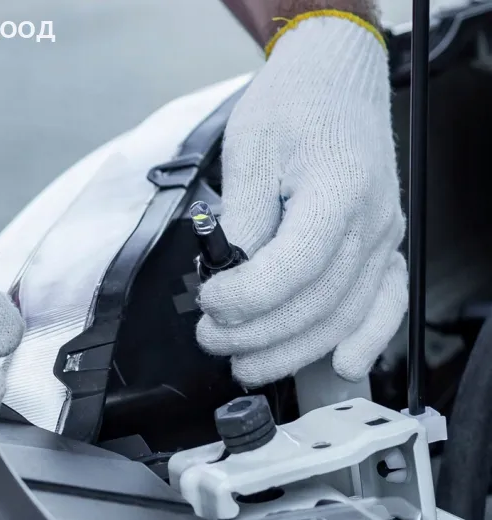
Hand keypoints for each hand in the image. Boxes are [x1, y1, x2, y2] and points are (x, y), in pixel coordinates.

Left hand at [196, 16, 407, 385]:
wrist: (334, 81)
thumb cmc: (292, 106)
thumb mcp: (249, 150)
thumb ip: (241, 216)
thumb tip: (227, 272)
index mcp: (338, 189)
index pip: (294, 266)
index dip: (247, 296)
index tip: (208, 302)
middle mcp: (371, 221)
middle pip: (318, 303)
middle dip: (257, 334)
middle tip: (211, 338)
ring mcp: (383, 238)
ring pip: (343, 317)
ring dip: (293, 351)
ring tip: (247, 364)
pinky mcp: (382, 248)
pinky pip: (383, 305)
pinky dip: (365, 340)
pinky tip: (342, 366)